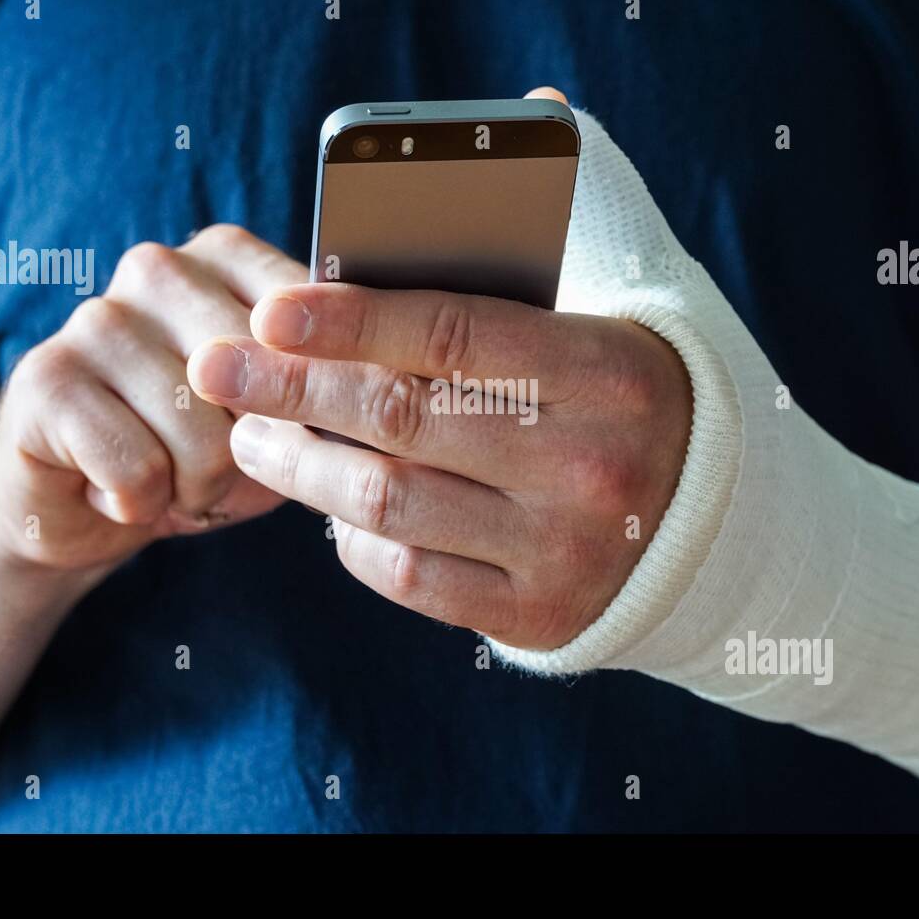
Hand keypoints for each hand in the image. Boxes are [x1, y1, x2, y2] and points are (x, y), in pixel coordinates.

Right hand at [0, 224, 297, 570]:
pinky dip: (141, 504)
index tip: (292, 430)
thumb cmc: (196, 452)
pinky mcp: (44, 377)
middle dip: (253, 459)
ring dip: (195, 488)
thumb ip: (324, 390)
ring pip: (206, 439)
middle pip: (264, 388)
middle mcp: (159, 268)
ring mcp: (96, 317)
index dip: (313, 407)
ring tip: (164, 475)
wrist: (79, 504)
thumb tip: (352, 401)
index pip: (314, 325)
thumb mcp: (280, 419)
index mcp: (227, 256)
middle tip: (212, 466)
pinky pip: (141, 471)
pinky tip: (116, 489)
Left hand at [187, 282, 691, 648]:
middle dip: (292, 389)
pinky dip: (352, 538)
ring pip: (389, 504)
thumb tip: (336, 304)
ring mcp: (564, 549)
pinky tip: (330, 507)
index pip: (449, 334)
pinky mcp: (540, 614)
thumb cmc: (606, 399)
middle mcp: (587, 464)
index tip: (267, 313)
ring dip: (301, 468)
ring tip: (254, 435)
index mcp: (602, 371)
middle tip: (217, 369)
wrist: (700, 512)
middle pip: (401, 419)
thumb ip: (476, 319)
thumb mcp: (576, 337)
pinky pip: (410, 576)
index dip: (348, 322)